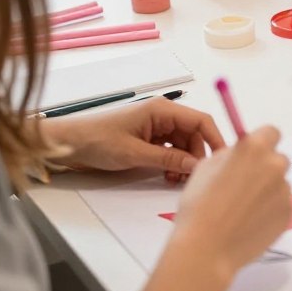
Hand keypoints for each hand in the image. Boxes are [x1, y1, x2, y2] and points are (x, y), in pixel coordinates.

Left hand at [41, 97, 224, 182]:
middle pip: (194, 134)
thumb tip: (196, 167)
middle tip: (193, 179)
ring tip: (176, 181)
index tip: (223, 160)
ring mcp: (156, 126)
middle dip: (197, 156)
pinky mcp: (149, 137)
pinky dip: (173, 163)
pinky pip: (171, 149)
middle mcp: (163, 114)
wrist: (68, 145)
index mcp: (162, 110)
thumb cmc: (98, 141)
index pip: (200, 121)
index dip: (215, 139)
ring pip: (184, 144)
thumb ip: (168, 160)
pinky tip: (168, 176)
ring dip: (185, 162)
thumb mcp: (135, 154)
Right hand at [173, 126, 291, 273]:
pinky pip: (281, 205)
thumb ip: (229, 155)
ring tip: (244, 211)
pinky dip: (270, 211)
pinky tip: (251, 224)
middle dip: (265, 168)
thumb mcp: (205, 167)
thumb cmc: (199, 205)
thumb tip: (241, 156)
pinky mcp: (289, 214)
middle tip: (245, 187)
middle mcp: (275, 165)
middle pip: (277, 159)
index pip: (271, 132)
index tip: (251, 156)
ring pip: (279, 184)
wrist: (206, 248)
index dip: (261, 143)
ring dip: (267, 191)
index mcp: (255, 148)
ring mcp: (285, 191)